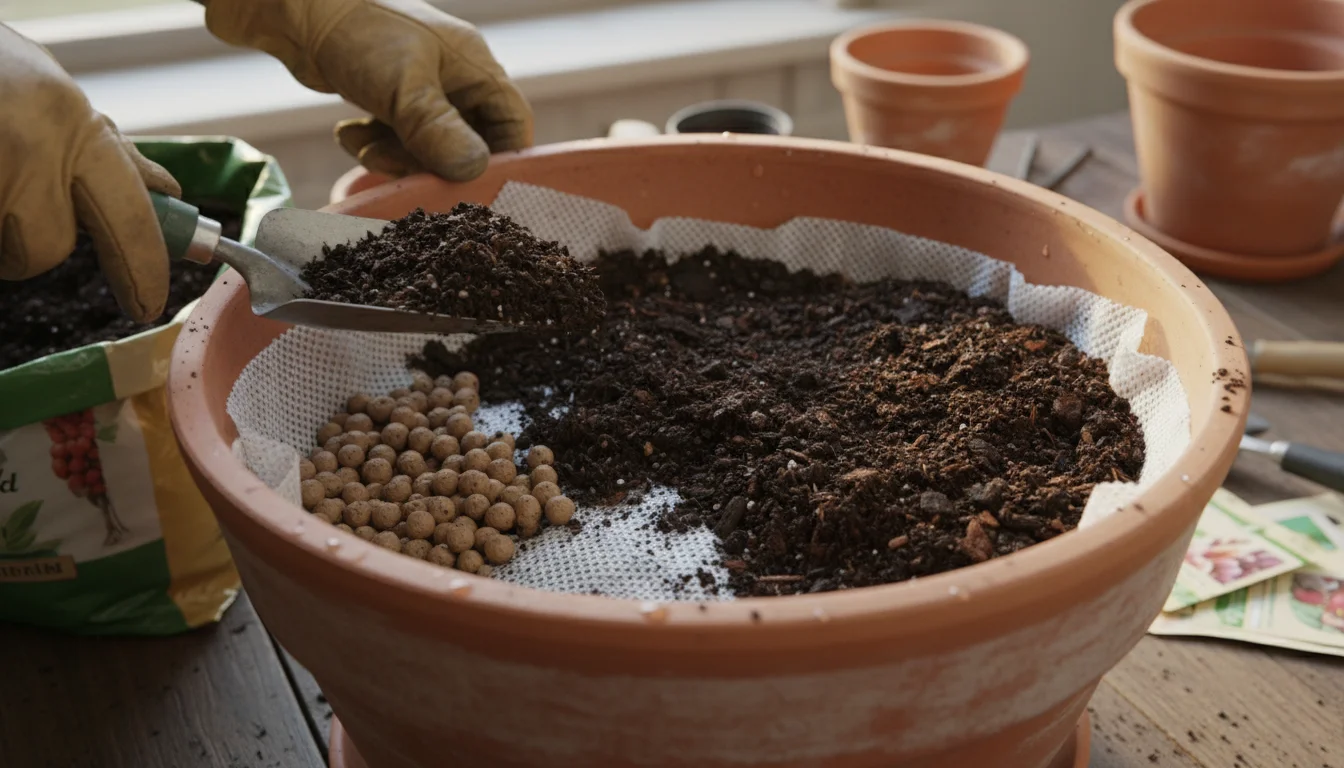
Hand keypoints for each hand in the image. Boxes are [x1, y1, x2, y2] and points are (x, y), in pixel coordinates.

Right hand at [0, 24, 181, 321]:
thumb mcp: (48, 97)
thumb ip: (102, 149)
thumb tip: (162, 189)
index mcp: (71, 123)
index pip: (130, 216)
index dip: (143, 268)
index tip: (148, 302)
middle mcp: (30, 147)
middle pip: (48, 248)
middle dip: (34, 249)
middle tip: (17, 230)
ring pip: (1, 249)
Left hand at [205, 0, 533, 179]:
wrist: (296, 9)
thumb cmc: (360, 35)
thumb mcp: (404, 88)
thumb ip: (439, 132)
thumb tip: (474, 171)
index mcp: (474, 67)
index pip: (511, 121)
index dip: (502, 158)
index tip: (477, 186)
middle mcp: (455, 77)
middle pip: (467, 141)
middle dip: (433, 163)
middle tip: (401, 170)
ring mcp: (422, 87)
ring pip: (428, 144)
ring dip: (397, 156)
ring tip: (365, 149)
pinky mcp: (391, 98)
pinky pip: (398, 136)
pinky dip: (376, 144)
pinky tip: (349, 135)